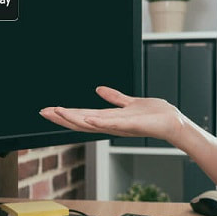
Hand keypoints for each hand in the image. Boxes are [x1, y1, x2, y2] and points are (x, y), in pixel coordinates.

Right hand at [39, 86, 191, 144]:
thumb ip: (114, 97)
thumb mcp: (130, 103)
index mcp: (109, 117)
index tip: (49, 109)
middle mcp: (111, 124)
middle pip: (81, 121)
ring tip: (58, 112)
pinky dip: (100, 122)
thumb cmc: (154, 115)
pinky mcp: (131, 125)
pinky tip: (88, 118)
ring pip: (92, 123)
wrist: (172, 123)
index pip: (82, 115)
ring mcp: (120, 126)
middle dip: (62, 117)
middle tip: (43, 112)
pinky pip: (113, 125)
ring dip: (74, 119)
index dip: (65, 112)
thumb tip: (99, 89)